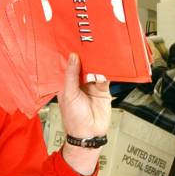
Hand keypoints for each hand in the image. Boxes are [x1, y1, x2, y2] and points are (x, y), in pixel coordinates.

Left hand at [57, 53, 110, 175]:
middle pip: (83, 64)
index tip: (72, 41)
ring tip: (99, 50)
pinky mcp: (103, 89)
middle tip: (89, 41)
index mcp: (66, 83)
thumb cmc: (74, 118)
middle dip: (86, 55)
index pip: (68, 65)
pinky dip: (108, 70)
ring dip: (98, 61)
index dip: (70, 54)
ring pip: (95, 68)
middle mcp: (78, 82)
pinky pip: (106, 76)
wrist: (90, 134)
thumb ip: (71, 75)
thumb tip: (73, 57)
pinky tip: (108, 64)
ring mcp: (91, 85)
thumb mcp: (69, 94)